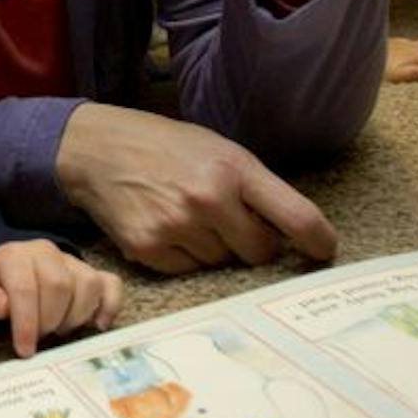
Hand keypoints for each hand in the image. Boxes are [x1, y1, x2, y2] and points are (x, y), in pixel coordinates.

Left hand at [0, 239, 123, 355]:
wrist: (5, 265)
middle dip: (49, 321)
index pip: (25, 288)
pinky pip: (111, 284)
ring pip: (88, 286)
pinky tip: (96, 325)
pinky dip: (109, 306)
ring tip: (58, 331)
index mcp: (15, 255)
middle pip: (60, 286)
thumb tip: (3, 306)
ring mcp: (72, 262)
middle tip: (39, 338)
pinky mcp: (91, 273)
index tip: (25, 349)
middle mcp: (47, 253)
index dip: (26, 322)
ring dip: (75, 317)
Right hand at [54, 102, 337, 273]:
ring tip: (185, 216)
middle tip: (229, 222)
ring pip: (221, 263)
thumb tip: (289, 234)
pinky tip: (164, 227)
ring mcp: (177, 226)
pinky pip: (188, 270)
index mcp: (234, 168)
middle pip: (260, 252)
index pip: (298, 217)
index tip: (323, 252)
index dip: (319, 242)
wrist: (95, 149)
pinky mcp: (148, 248)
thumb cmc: (164, 147)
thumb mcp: (217, 149)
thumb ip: (254, 187)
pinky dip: (182, 256)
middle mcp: (209, 199)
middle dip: (253, 243)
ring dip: (213, 248)